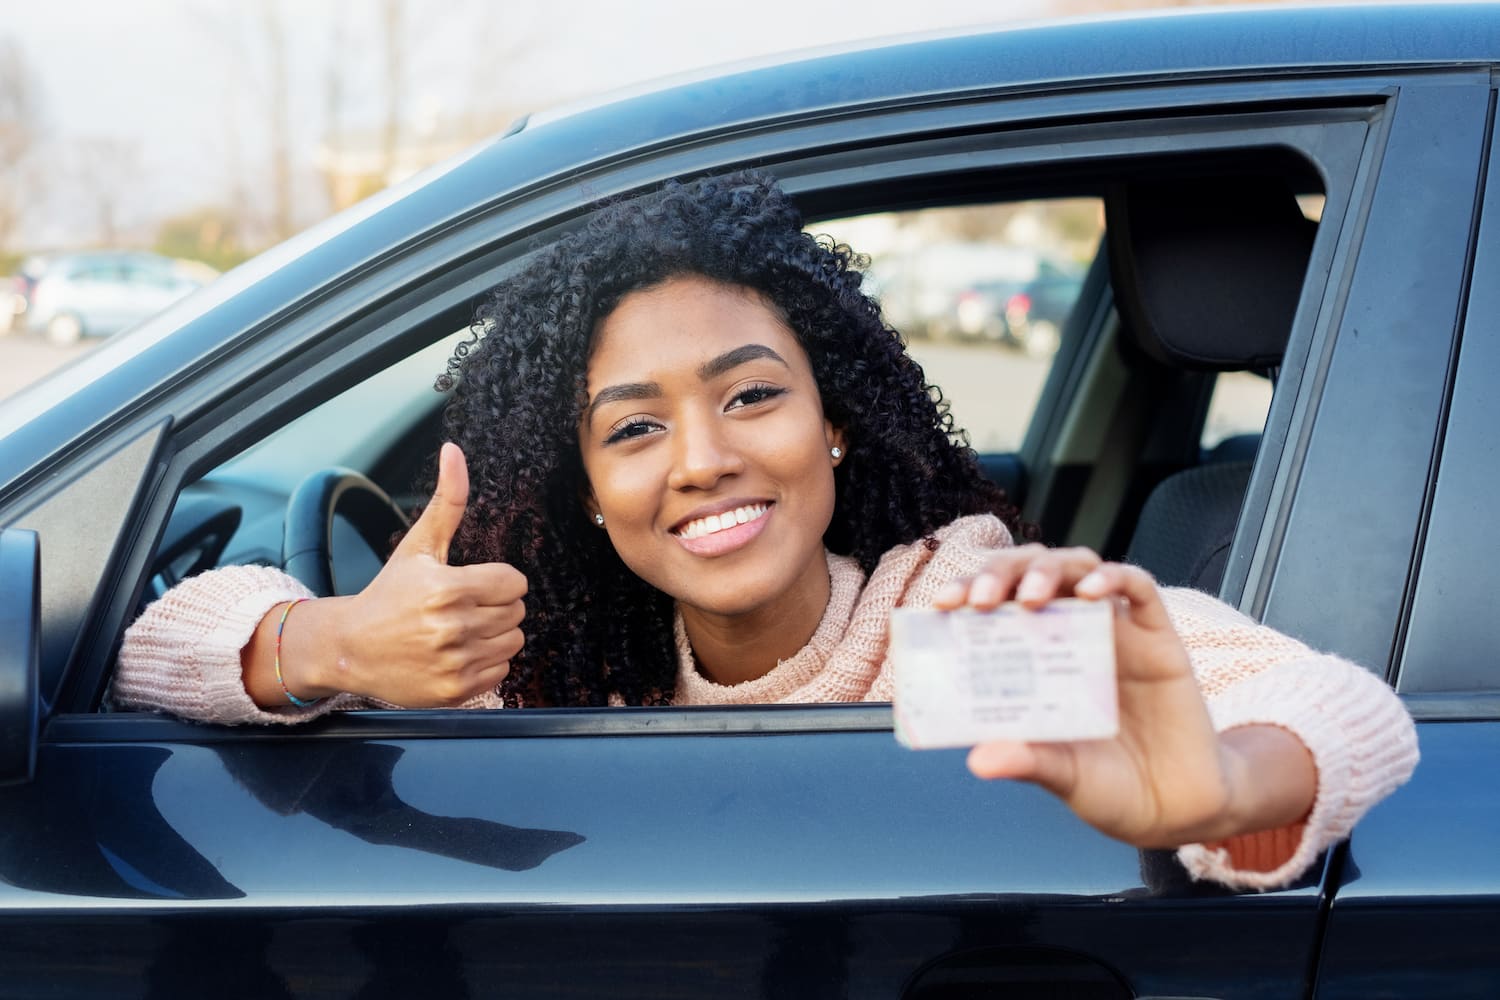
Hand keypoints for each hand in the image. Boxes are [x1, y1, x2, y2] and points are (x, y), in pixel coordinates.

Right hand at [290, 443, 526, 706]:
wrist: (350, 649)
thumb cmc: (389, 594)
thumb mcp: (418, 546)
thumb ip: (447, 501)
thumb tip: (454, 451)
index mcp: (447, 589)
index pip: (514, 583)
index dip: (497, 580)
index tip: (471, 584)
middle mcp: (453, 628)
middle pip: (516, 611)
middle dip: (495, 605)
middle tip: (462, 607)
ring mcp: (455, 664)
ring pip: (513, 641)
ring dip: (494, 634)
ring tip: (460, 629)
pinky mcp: (456, 692)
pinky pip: (501, 670)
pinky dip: (486, 662)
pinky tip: (457, 653)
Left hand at [931, 545, 1302, 848]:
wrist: (1176, 809)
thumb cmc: (1108, 787)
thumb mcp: (1062, 776)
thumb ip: (1028, 762)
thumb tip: (978, 760)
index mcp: (1033, 659)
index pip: (993, 603)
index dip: (967, 592)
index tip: (942, 604)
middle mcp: (1069, 635)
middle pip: (1030, 572)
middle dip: (1000, 572)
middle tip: (979, 598)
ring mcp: (1114, 631)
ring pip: (1077, 566)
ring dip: (1048, 570)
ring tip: (1029, 597)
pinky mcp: (1159, 637)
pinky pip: (1139, 587)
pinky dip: (1113, 578)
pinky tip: (1091, 592)